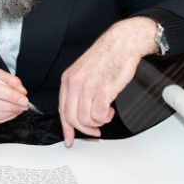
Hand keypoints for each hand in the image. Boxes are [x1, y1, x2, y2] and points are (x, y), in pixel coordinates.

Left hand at [59, 17, 159, 146]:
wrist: (121, 44)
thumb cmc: (106, 57)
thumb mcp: (83, 72)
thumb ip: (77, 90)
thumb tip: (78, 111)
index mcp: (67, 80)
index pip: (62, 110)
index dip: (66, 128)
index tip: (69, 139)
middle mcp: (74, 84)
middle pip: (72, 118)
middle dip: (85, 130)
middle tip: (95, 131)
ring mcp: (87, 87)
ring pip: (86, 119)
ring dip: (98, 122)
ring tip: (105, 112)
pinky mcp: (102, 90)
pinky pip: (99, 115)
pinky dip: (105, 118)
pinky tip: (110, 109)